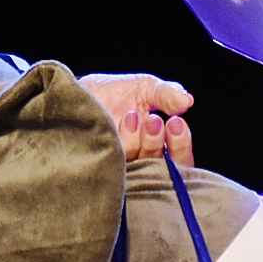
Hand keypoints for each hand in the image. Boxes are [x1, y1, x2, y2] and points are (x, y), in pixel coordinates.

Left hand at [78, 72, 194, 165]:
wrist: (76, 94)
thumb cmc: (113, 94)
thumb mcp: (144, 88)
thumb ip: (166, 94)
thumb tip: (187, 100)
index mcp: (159, 149)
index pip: (180, 160)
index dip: (181, 145)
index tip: (176, 122)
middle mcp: (143, 166)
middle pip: (163, 173)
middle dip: (159, 143)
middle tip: (154, 120)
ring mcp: (120, 172)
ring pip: (137, 170)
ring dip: (137, 142)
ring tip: (131, 116)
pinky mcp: (99, 171)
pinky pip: (112, 169)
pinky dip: (117, 147)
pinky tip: (114, 126)